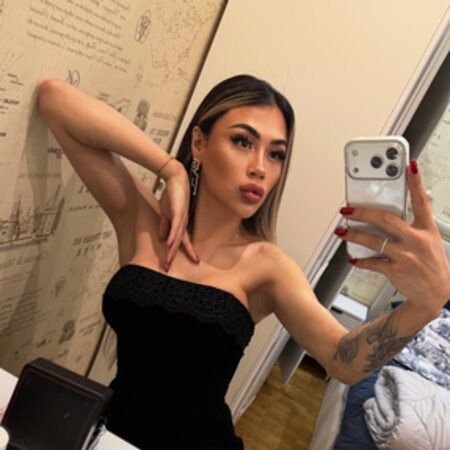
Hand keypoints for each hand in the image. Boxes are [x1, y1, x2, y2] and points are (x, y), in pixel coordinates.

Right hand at [158, 161, 197, 270]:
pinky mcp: (178, 211)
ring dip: (172, 250)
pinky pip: (175, 225)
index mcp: (180, 224)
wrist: (175, 177)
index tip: (188, 263)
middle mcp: (183, 223)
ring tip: (168, 261)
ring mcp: (181, 217)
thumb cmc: (172, 195)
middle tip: (169, 270)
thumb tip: (163, 240)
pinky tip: (169, 244)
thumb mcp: (166, 213)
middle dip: (174, 257)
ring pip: (177, 237)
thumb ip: (165, 226)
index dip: (186, 253)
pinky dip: (172, 235)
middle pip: (179, 243)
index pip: (182, 242)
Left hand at [337, 161, 449, 314]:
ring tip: (342, 230)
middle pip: (386, 219)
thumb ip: (412, 226)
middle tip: (347, 208)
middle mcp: (417, 240)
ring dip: (353, 234)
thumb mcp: (430, 241)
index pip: (421, 201)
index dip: (416, 182)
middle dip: (363, 212)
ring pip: (373, 240)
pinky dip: (360, 260)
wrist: (438, 295)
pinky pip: (372, 262)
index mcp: (426, 229)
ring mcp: (405, 256)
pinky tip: (353, 257)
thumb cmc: (431, 265)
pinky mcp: (395, 270)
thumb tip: (390, 214)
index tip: (410, 166)